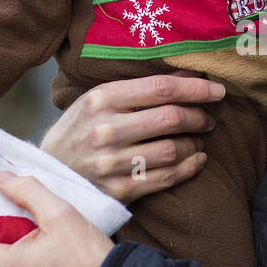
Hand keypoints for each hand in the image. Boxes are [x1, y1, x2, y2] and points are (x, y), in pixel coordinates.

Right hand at [40, 73, 223, 201]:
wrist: (49, 173)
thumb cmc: (80, 129)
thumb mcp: (98, 100)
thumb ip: (139, 88)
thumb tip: (190, 76)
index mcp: (100, 99)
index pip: (161, 88)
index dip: (196, 89)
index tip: (217, 90)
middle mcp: (105, 130)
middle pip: (171, 118)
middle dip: (199, 116)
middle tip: (208, 118)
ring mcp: (111, 163)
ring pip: (172, 150)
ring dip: (194, 143)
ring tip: (198, 139)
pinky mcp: (118, 189)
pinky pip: (165, 178)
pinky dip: (189, 168)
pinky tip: (196, 160)